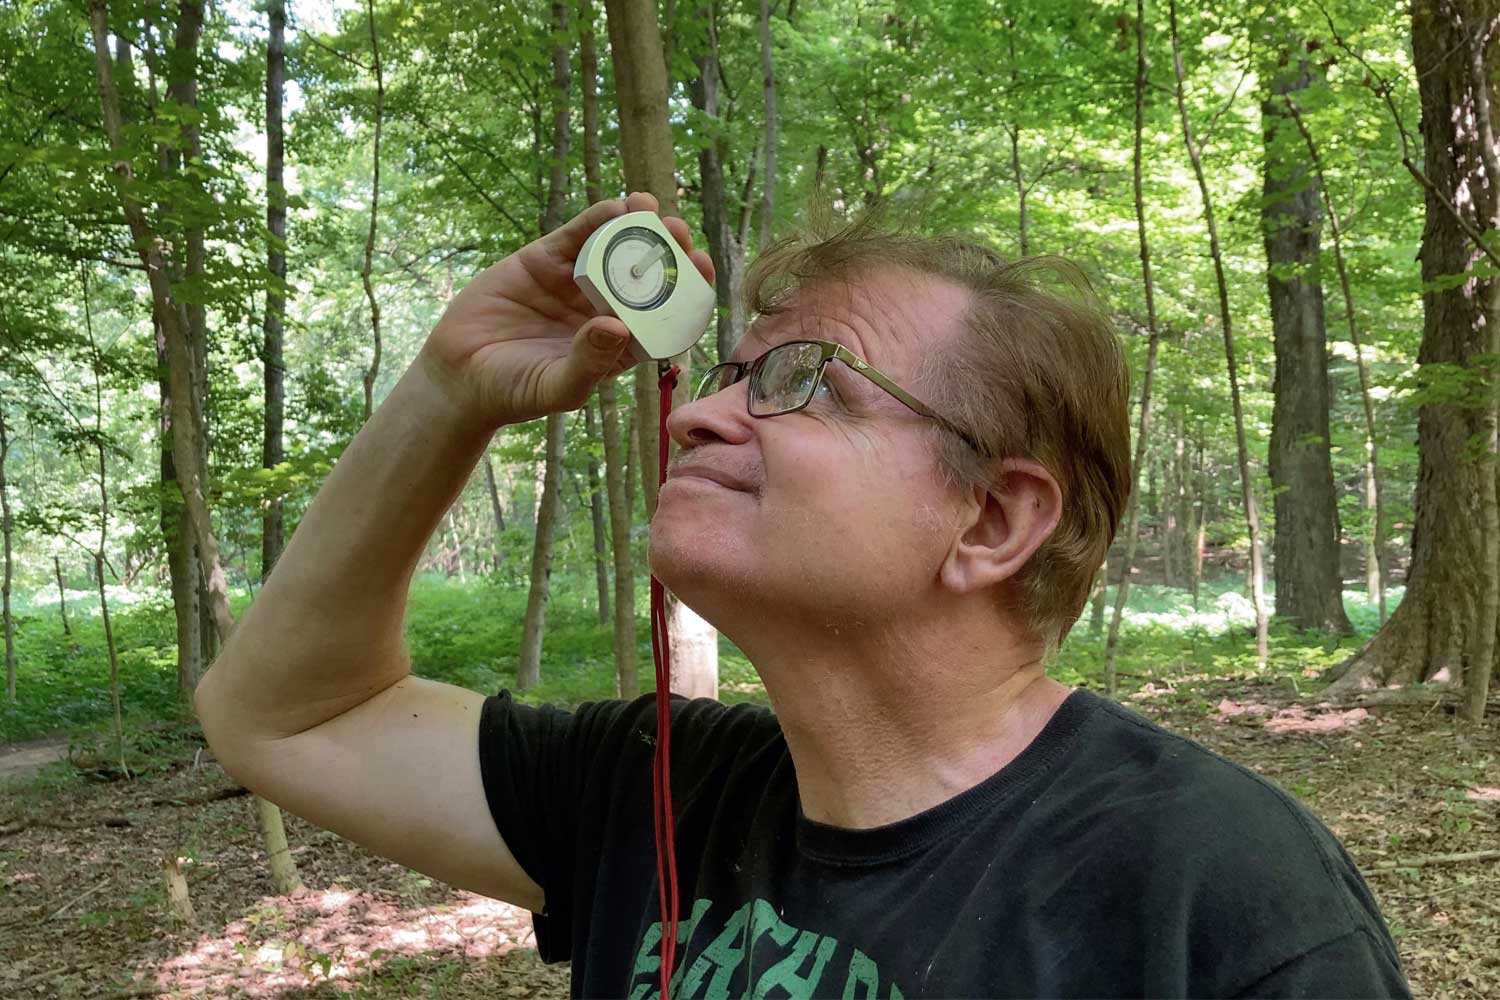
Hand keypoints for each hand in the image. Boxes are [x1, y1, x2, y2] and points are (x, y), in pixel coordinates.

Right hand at [418, 192, 715, 428]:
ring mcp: (577, 282)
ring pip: (616, 247)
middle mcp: (606, 308)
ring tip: (649, 207)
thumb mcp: (556, 387)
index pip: (667, 313)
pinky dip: (597, 219)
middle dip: (666, 249)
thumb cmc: (515, 391)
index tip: (702, 266)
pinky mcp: (546, 261)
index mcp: (621, 343)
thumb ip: (589, 363)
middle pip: (647, 274)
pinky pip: (577, 235)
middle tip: (679, 232)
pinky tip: (615, 207)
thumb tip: (617, 327)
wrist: (459, 375)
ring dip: (637, 225)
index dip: (688, 288)